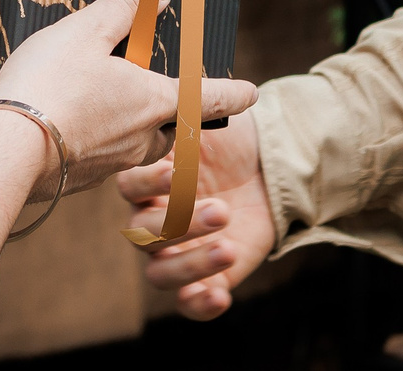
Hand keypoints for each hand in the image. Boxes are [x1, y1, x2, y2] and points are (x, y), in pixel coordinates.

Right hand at [0, 0, 258, 198]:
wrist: (2, 154)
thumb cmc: (47, 85)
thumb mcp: (86, 30)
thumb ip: (124, 8)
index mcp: (152, 102)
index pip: (206, 98)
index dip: (233, 93)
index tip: (251, 92)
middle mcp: (139, 139)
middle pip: (171, 127)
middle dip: (173, 112)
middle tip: (164, 94)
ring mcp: (110, 165)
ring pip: (137, 146)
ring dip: (134, 127)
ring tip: (109, 104)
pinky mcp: (78, 181)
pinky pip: (103, 159)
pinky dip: (99, 142)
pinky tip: (71, 127)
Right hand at [118, 111, 270, 317]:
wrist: (271, 166)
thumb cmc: (234, 141)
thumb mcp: (216, 121)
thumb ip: (195, 115)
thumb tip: (187, 97)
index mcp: (150, 180)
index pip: (131, 187)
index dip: (149, 182)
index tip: (176, 172)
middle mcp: (154, 219)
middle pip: (144, 235)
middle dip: (181, 224)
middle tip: (221, 210)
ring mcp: (176, 251)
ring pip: (160, 273)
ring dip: (191, 264)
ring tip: (228, 247)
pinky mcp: (204, 276)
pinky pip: (189, 302)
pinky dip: (200, 305)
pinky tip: (221, 297)